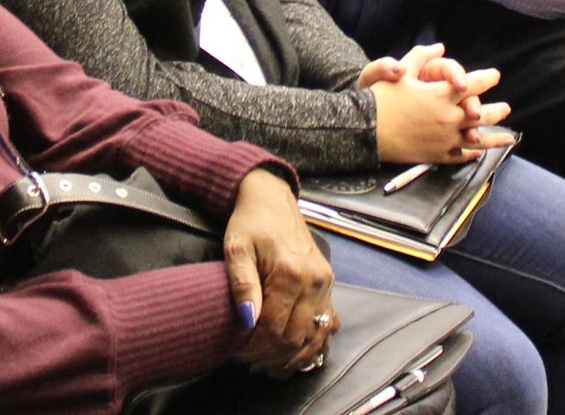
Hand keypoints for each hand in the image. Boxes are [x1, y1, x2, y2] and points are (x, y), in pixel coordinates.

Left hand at [224, 170, 334, 375]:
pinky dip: (313, 344)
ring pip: (315, 336)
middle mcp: (314, 281)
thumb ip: (242, 284)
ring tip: (269, 364)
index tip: (236, 352)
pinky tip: (295, 354)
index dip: (254, 347)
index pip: (275, 328)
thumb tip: (247, 321)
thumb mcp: (236, 249)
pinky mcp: (328, 284)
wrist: (271, 199)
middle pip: (296, 337)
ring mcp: (325, 284)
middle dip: (271, 356)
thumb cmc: (250, 223)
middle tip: (248, 361)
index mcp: (291, 272)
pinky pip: (327, 324)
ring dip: (293, 356)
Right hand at [368, 44, 507, 164]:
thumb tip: (439, 47)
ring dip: (495, 137)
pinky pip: (460, 155)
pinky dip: (472, 154)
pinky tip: (477, 153)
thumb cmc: (382, 98)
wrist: (366, 130)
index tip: (495, 75)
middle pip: (481, 113)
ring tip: (509, 137)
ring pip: (477, 138)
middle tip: (506, 107)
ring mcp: (445, 139)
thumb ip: (421, 57)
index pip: (473, 84)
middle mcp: (448, 117)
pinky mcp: (437, 155)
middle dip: (496, 109)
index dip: (486, 78)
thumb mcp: (401, 71)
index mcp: (442, 95)